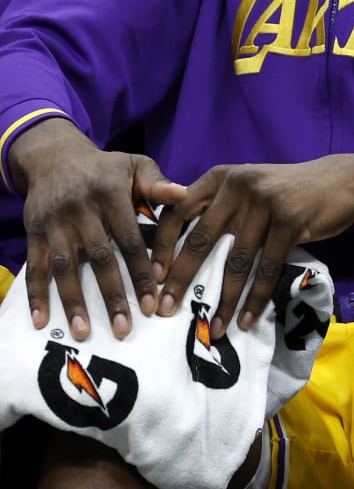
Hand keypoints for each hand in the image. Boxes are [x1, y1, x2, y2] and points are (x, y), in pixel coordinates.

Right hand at [13, 117, 186, 339]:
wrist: (54, 156)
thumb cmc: (105, 167)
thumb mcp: (135, 165)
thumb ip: (158, 184)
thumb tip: (184, 195)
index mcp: (111, 196)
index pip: (131, 241)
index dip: (141, 273)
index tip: (152, 304)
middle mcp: (82, 211)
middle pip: (99, 259)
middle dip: (111, 296)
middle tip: (124, 328)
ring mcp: (55, 224)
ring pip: (65, 267)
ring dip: (73, 302)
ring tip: (83, 332)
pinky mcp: (34, 232)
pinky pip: (34, 267)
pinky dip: (36, 294)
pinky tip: (41, 321)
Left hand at [152, 157, 353, 336]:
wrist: (344, 180)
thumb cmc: (291, 190)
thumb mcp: (250, 186)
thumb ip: (220, 205)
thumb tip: (180, 248)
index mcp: (221, 178)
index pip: (178, 212)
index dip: (162, 247)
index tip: (153, 279)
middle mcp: (238, 186)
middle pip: (200, 239)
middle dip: (181, 280)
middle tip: (166, 311)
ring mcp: (266, 203)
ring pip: (236, 261)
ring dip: (224, 300)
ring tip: (212, 328)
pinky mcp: (291, 220)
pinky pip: (268, 268)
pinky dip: (256, 298)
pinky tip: (248, 320)